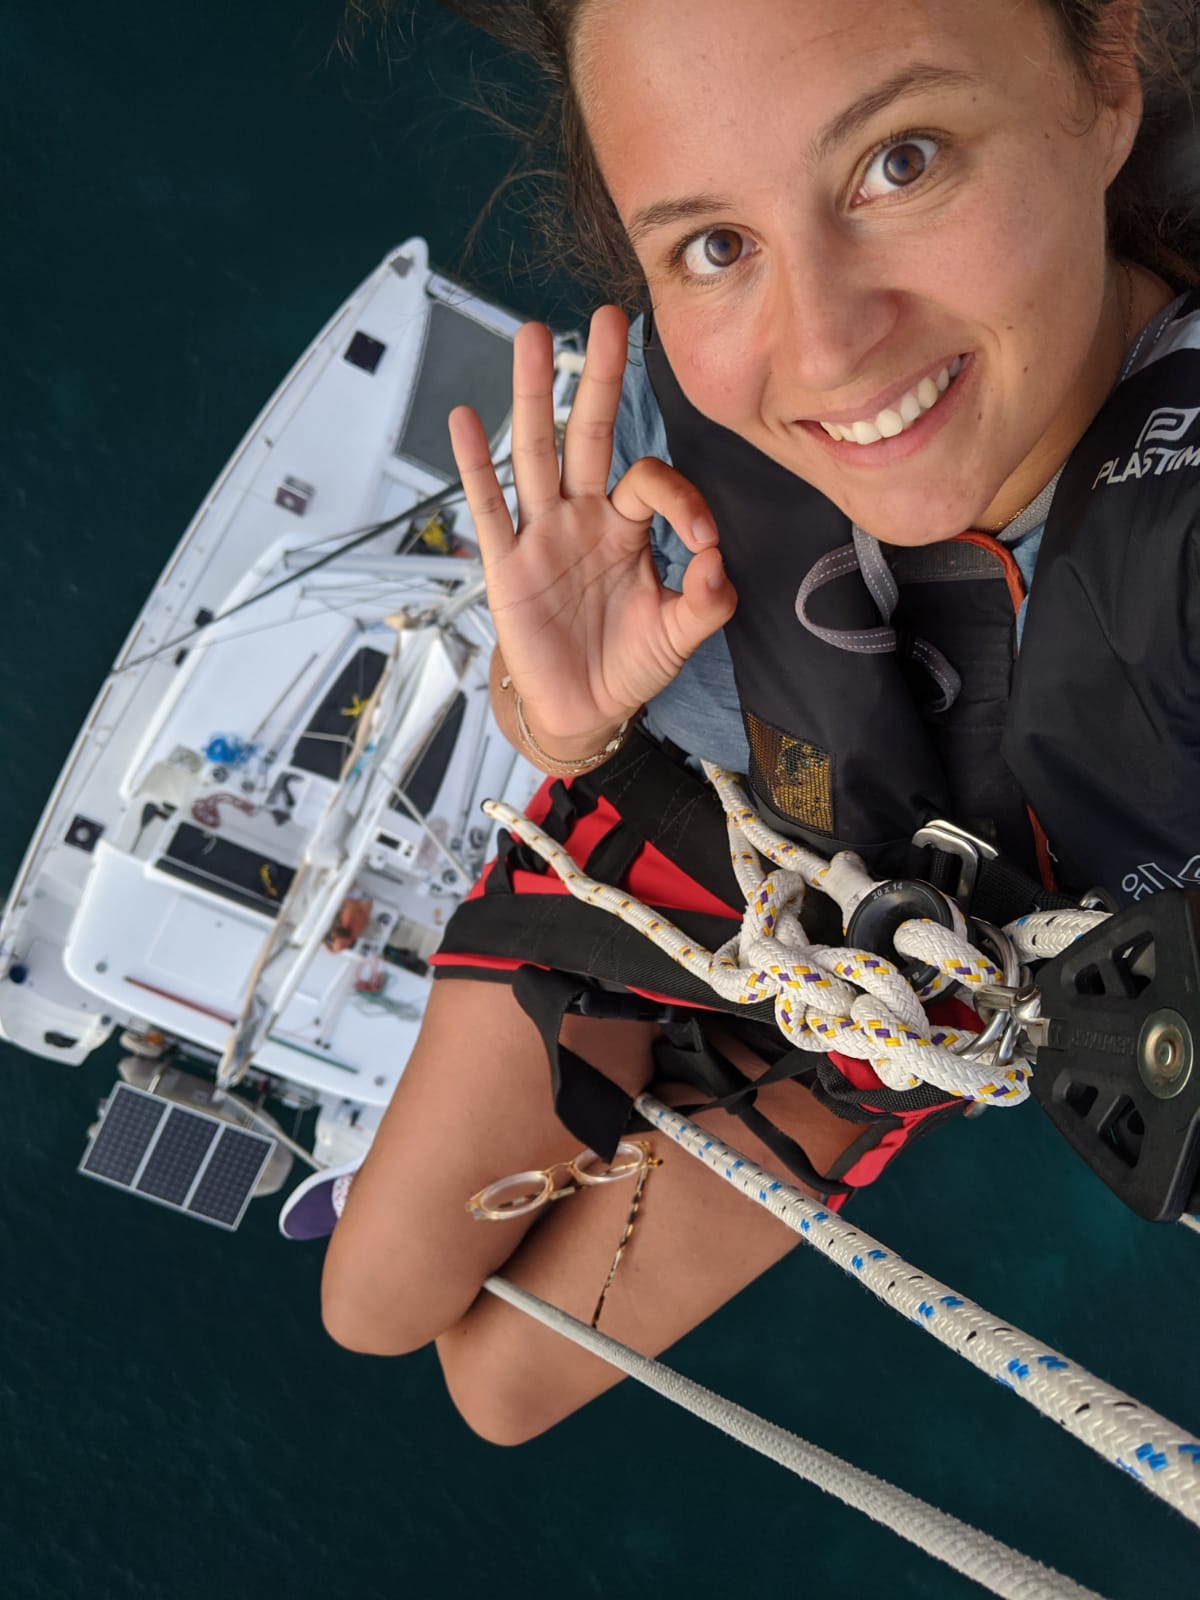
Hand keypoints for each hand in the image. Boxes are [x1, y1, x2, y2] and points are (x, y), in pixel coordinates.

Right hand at [448, 305, 736, 757]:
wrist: (583, 709)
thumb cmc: (629, 664)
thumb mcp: (680, 635)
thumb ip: (707, 602)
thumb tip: (718, 565)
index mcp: (628, 527)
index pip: (651, 482)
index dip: (682, 501)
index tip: (703, 542)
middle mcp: (584, 517)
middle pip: (591, 433)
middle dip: (600, 377)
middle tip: (608, 318)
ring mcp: (542, 535)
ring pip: (536, 453)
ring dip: (535, 397)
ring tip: (532, 337)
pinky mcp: (506, 565)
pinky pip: (489, 507)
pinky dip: (474, 465)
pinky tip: (464, 418)